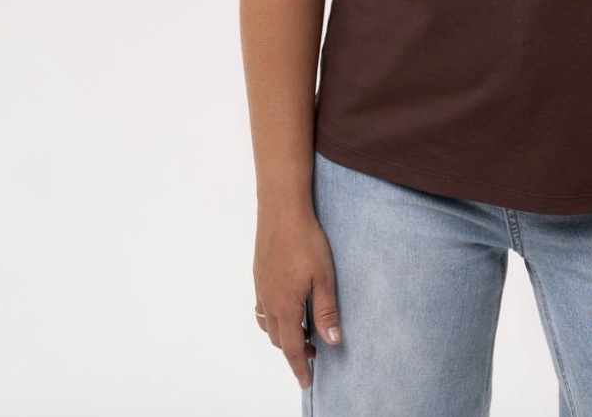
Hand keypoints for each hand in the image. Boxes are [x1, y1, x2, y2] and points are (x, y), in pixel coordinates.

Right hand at [253, 209, 342, 389]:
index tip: (306, 381)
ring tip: (302, 331)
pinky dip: (273, 317)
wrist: (282, 211)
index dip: (299, 367)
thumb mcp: (323, 278)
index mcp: (284, 306)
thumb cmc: (306, 241)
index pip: (292, 348)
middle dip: (294, 351)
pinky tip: (285, 306)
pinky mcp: (259, 274)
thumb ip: (326, 312)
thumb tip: (332, 342)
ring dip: (283, 334)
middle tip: (314, 351)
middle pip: (278, 339)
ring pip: (268, 324)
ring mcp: (261, 287)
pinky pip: (262, 307)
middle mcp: (268, 301)